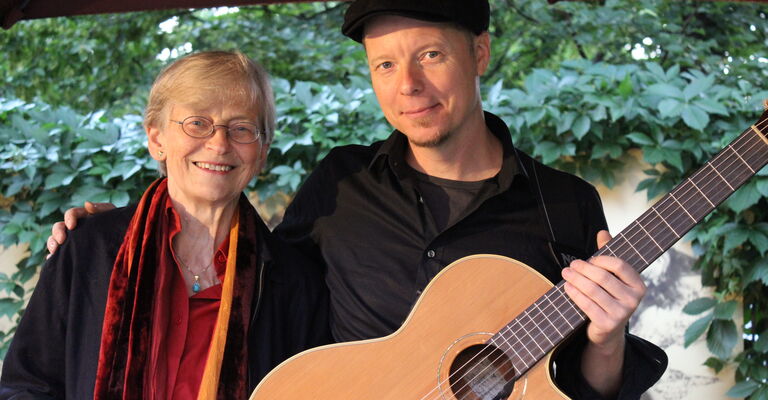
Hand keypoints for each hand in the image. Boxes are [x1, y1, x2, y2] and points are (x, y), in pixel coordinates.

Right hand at [46, 202, 115, 257]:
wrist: (121, 240)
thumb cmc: (116, 224)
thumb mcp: (111, 214)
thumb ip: (101, 208)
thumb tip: (86, 204)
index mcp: (82, 216)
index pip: (71, 214)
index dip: (69, 218)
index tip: (72, 226)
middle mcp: (73, 228)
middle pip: (58, 227)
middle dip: (57, 232)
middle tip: (61, 240)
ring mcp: (70, 241)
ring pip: (54, 240)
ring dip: (52, 243)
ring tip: (55, 251)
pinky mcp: (69, 252)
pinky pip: (57, 255)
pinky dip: (52, 257)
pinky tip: (53, 260)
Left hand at [561, 230, 645, 348]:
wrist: (608, 331)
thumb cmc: (609, 298)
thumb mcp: (613, 278)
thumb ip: (609, 255)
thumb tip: (603, 232)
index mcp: (638, 286)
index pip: (619, 265)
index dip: (601, 260)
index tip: (589, 259)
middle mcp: (633, 300)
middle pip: (603, 277)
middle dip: (584, 269)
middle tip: (571, 265)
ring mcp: (621, 314)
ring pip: (593, 290)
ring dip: (576, 279)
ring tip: (565, 272)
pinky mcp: (607, 324)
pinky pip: (587, 304)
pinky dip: (574, 293)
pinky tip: (567, 286)